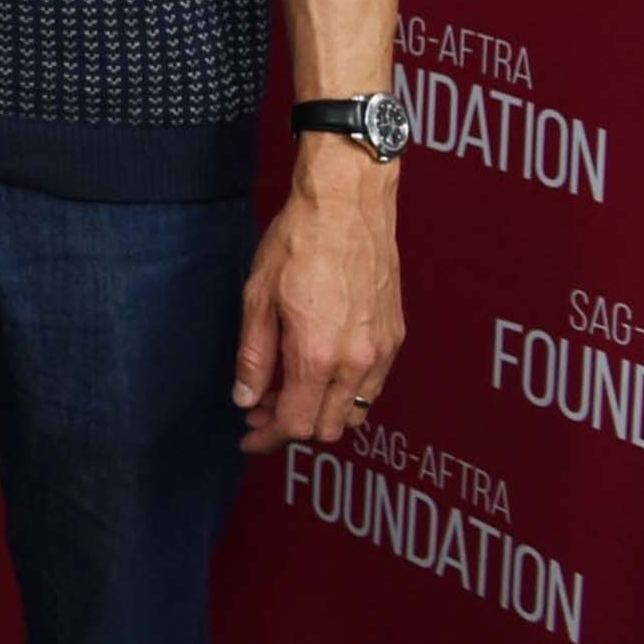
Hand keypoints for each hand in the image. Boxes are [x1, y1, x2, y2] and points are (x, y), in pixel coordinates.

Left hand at [234, 143, 402, 450]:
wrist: (348, 205)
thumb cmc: (298, 243)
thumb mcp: (258, 298)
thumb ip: (254, 357)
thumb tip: (247, 399)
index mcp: (319, 356)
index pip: (297, 425)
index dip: (269, 438)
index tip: (249, 437)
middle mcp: (358, 362)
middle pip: (327, 428)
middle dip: (291, 427)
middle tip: (260, 409)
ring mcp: (383, 351)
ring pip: (353, 412)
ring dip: (320, 413)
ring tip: (286, 390)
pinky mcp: (395, 337)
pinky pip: (372, 387)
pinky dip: (344, 394)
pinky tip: (318, 371)